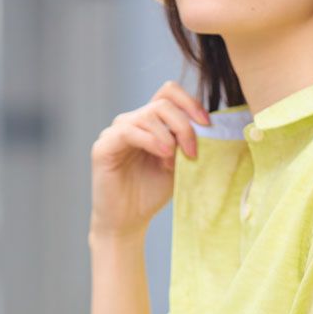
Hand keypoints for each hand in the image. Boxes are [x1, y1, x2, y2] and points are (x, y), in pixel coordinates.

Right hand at [90, 80, 209, 240]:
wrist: (128, 221)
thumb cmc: (152, 193)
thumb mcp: (178, 164)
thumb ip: (187, 143)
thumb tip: (208, 126)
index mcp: (150, 122)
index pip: (169, 93)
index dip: (190, 102)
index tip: (207, 125)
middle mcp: (132, 121)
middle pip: (163, 103)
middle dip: (184, 125)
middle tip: (193, 153)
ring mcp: (116, 131)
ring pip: (148, 115)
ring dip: (169, 137)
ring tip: (173, 162)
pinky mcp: (104, 146)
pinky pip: (129, 131)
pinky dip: (151, 140)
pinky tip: (163, 156)